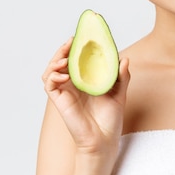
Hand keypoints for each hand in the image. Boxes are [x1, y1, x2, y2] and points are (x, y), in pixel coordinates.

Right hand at [41, 37, 129, 154]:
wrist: (104, 140)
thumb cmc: (110, 119)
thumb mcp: (119, 93)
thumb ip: (122, 76)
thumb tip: (125, 58)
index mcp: (86, 80)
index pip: (77, 58)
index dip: (76, 46)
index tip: (82, 35)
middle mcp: (73, 84)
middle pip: (62, 61)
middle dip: (63, 49)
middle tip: (71, 41)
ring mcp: (65, 92)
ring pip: (51, 70)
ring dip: (55, 60)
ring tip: (65, 58)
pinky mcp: (60, 101)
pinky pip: (49, 85)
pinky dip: (53, 75)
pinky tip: (63, 74)